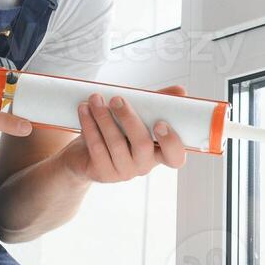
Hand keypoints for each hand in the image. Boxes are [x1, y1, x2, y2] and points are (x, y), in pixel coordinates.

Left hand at [59, 86, 188, 183]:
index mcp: (158, 152)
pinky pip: (97, 148)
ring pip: (116, 144)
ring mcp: (123, 171)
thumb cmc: (117, 132)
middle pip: (142, 145)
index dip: (171, 143)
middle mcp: (143, 165)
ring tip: (95, 99)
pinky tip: (84, 110)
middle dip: (129, 119)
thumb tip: (180, 91)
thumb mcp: (137, 116)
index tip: (160, 124)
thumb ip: (157, 104)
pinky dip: (90, 126)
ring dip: (104, 118)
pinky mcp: (102, 173)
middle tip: (117, 99)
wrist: (84, 154)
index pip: (175, 157)